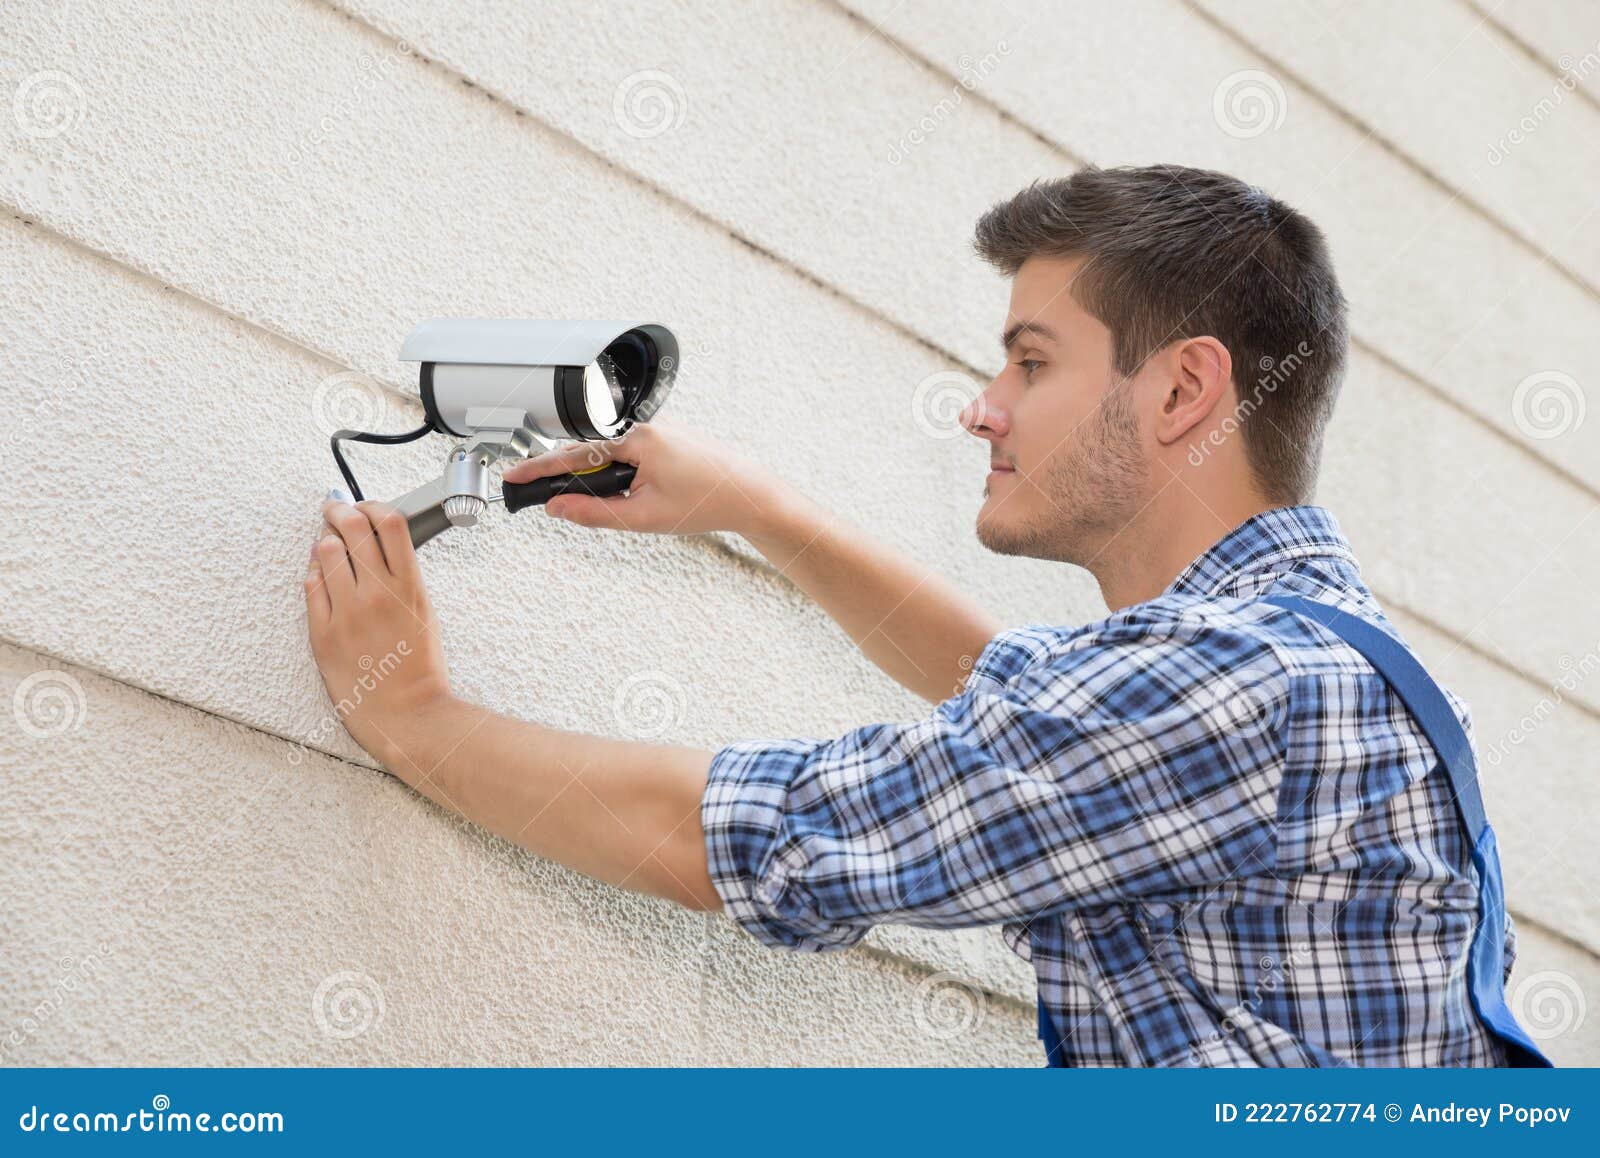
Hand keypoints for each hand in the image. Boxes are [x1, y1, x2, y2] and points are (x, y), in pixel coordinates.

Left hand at [304, 500, 454, 771]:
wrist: (406, 714)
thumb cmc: (419, 669)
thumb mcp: (424, 612)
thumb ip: (402, 578)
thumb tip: (373, 545)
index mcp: (410, 587)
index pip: (389, 522)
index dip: (373, 505)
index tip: (366, 506)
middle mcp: (378, 593)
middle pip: (352, 526)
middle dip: (339, 509)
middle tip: (334, 508)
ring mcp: (348, 611)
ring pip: (326, 550)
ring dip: (326, 539)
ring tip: (328, 541)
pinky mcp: (323, 632)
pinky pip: (311, 585)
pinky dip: (315, 573)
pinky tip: (321, 574)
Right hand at [501, 421, 783, 536]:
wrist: (749, 494)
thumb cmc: (706, 501)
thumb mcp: (643, 517)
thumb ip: (594, 513)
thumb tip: (558, 510)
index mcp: (636, 439)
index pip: (573, 456)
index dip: (538, 470)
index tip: (513, 478)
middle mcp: (645, 427)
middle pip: (590, 454)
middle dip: (578, 482)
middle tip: (563, 504)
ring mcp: (657, 429)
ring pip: (613, 456)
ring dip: (608, 481)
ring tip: (634, 505)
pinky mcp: (666, 437)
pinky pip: (632, 453)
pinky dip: (626, 475)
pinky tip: (644, 494)